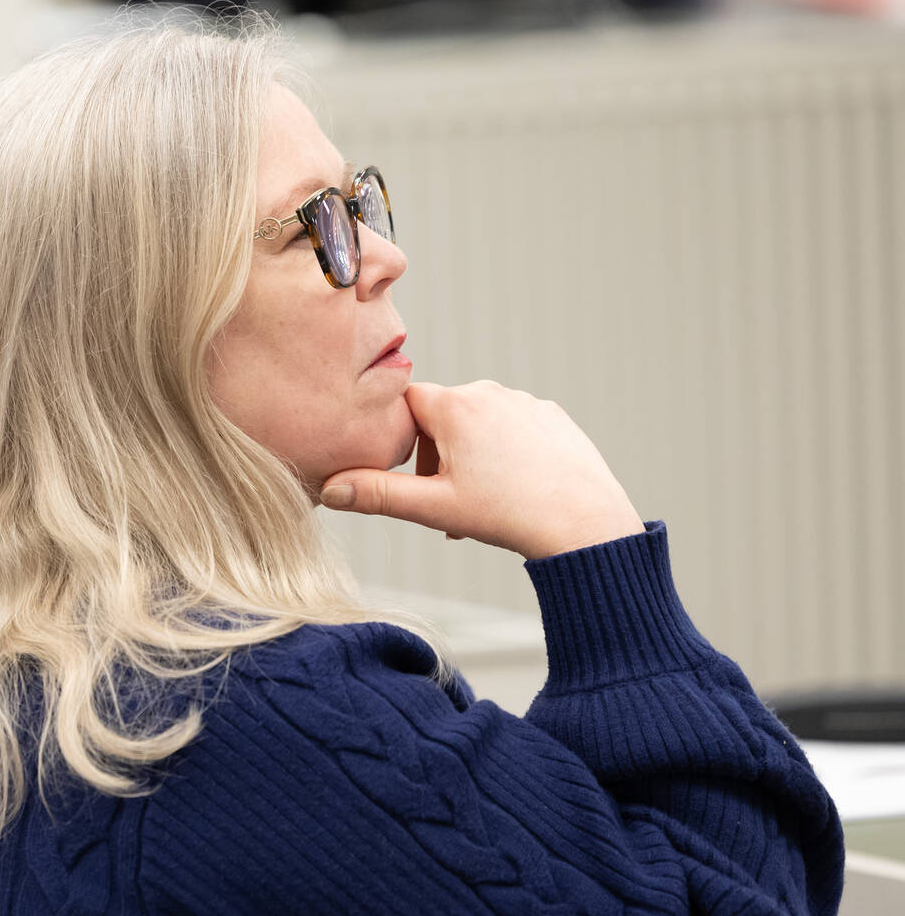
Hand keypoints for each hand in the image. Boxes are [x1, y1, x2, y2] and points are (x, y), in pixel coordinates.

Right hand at [319, 381, 643, 559]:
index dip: (394, 437)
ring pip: (475, 423)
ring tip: (477, 502)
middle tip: (441, 502)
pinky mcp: (551, 416)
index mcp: (454, 405)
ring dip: (465, 457)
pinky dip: (501, 453)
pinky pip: (510, 427)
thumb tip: (328, 489)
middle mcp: (488, 391)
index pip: (401, 403)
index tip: (402, 471)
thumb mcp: (433, 507)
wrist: (586, 524)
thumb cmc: (508, 514)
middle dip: (432, 456)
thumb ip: (377, 494)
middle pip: (438, 416)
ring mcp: (524, 402)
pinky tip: (511, 489)